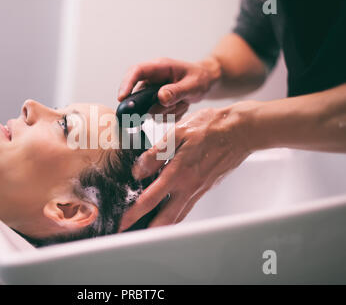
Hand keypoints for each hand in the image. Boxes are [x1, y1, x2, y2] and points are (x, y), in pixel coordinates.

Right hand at [117, 57, 221, 119]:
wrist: (205, 82)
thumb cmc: (200, 78)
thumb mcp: (193, 84)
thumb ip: (178, 91)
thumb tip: (161, 97)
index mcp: (159, 67)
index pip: (136, 71)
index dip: (126, 84)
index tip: (122, 98)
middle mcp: (152, 79)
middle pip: (137, 94)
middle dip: (148, 105)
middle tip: (165, 108)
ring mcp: (152, 92)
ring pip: (149, 108)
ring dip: (166, 111)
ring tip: (183, 103)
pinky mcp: (155, 102)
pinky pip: (157, 115)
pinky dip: (170, 114)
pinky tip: (181, 106)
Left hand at [119, 102, 254, 230]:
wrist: (240, 131)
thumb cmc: (210, 127)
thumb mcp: (178, 132)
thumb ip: (156, 153)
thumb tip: (138, 171)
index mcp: (178, 172)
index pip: (151, 199)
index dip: (134, 213)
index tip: (122, 222)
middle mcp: (188, 186)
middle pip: (165, 219)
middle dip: (147, 231)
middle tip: (131, 235)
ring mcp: (198, 190)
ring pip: (177, 216)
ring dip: (161, 227)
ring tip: (146, 231)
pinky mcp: (205, 188)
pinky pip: (187, 207)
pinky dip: (174, 216)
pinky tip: (167, 213)